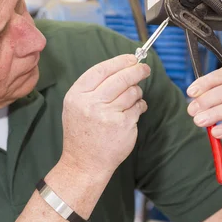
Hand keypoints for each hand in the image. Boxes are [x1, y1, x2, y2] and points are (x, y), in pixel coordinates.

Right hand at [60, 54, 149, 178]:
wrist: (84, 162)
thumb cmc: (82, 132)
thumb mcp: (76, 105)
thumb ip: (93, 87)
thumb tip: (121, 66)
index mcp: (77, 95)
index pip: (101, 70)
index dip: (119, 61)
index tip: (132, 58)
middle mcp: (91, 103)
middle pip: (120, 78)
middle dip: (136, 70)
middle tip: (145, 69)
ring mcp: (108, 114)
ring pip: (132, 92)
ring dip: (137, 92)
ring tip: (133, 98)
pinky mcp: (123, 125)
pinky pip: (138, 107)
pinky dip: (140, 106)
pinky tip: (135, 110)